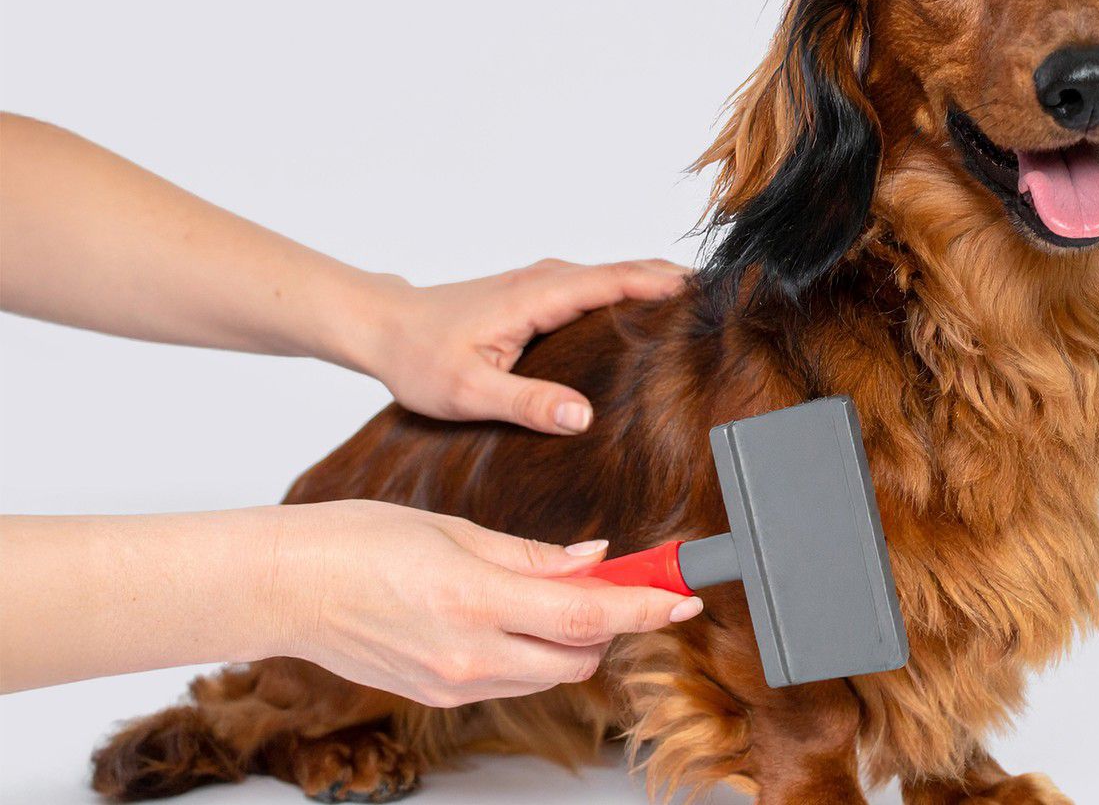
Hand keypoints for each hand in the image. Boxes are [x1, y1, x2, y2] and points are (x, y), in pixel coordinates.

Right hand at [272, 501, 701, 707]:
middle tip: (622, 586)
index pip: (587, 616)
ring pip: (549, 673)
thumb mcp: (455, 530)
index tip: (682, 595)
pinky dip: (532, 652)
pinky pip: (511, 681)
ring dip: (573, 641)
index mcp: (475, 600)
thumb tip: (594, 561)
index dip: (645, 608)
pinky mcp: (440, 696)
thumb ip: (533, 555)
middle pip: (581, 658)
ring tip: (561, 596)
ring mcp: (454, 683)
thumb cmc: (358, 542)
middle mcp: (469, 654)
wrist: (287, 587)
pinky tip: (517, 617)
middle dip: (614, 626)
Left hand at [352, 259, 689, 434]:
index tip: (712, 291)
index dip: (667, 284)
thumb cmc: (418, 357)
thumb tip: (584, 416)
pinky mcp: (539, 293)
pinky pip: (600, 285)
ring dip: (658, 284)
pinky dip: (633, 291)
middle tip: (730, 300)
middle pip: (628, 271)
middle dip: (679, 281)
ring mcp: (543, 283)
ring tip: (704, 306)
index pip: (618, 280)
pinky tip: (650, 314)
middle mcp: (546, 280)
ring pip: (616, 276)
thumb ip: (528, 403)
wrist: (382, 327)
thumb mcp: (469, 393)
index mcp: (537, 296)